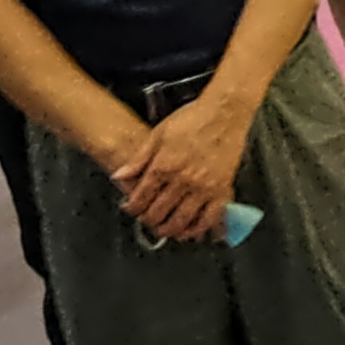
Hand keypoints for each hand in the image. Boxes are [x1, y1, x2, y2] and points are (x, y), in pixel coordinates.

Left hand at [112, 90, 251, 243]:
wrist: (224, 113)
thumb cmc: (192, 118)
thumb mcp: (158, 133)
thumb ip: (139, 158)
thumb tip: (119, 176)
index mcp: (163, 166)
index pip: (141, 198)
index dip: (133, 207)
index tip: (131, 208)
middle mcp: (182, 180)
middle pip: (159, 213)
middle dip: (148, 220)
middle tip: (146, 220)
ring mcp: (203, 187)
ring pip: (181, 221)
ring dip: (169, 229)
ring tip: (164, 229)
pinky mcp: (221, 190)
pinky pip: (209, 218)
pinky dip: (198, 229)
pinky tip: (191, 231)